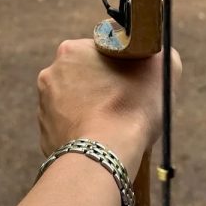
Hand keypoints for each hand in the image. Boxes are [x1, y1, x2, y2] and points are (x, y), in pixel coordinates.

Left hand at [37, 39, 181, 176]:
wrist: (105, 155)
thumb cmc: (133, 107)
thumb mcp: (162, 68)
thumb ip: (155, 52)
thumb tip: (152, 53)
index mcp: (71, 50)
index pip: (101, 50)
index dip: (121, 64)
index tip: (133, 80)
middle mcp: (50, 74)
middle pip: (85, 75)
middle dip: (102, 86)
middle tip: (125, 103)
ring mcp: (43, 106)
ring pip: (75, 102)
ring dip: (91, 109)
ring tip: (114, 125)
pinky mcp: (45, 135)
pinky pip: (69, 128)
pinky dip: (83, 132)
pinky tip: (101, 140)